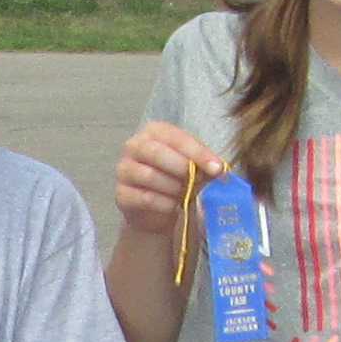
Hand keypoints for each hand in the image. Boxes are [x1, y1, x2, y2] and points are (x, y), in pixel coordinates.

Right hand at [114, 118, 218, 243]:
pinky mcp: (120, 193)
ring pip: (150, 176)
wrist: (156, 210)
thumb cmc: (176, 180)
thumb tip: (219, 169)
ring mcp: (124, 170)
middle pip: (156, 153)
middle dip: (182, 168)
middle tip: (199, 181)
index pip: (176, 138)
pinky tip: (173, 206)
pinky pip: (144, 197)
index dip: (198, 153)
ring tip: (185, 195)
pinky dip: (163, 203)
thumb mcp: (193, 168)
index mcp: (154, 131)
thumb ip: (203, 164)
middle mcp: (134, 145)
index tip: (217, 168)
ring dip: (173, 188)